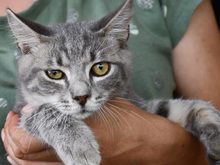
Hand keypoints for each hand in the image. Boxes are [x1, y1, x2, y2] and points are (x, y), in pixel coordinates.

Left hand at [2, 98, 207, 164]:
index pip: (29, 138)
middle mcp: (71, 156)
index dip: (19, 124)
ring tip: (25, 130)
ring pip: (31, 164)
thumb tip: (39, 110)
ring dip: (21, 147)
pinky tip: (40, 144)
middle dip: (13, 135)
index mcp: (77, 136)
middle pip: (23, 154)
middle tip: (18, 120)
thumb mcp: (103, 105)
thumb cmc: (131, 122)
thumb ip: (71, 107)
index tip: (23, 111)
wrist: (152, 147)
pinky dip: (35, 157)